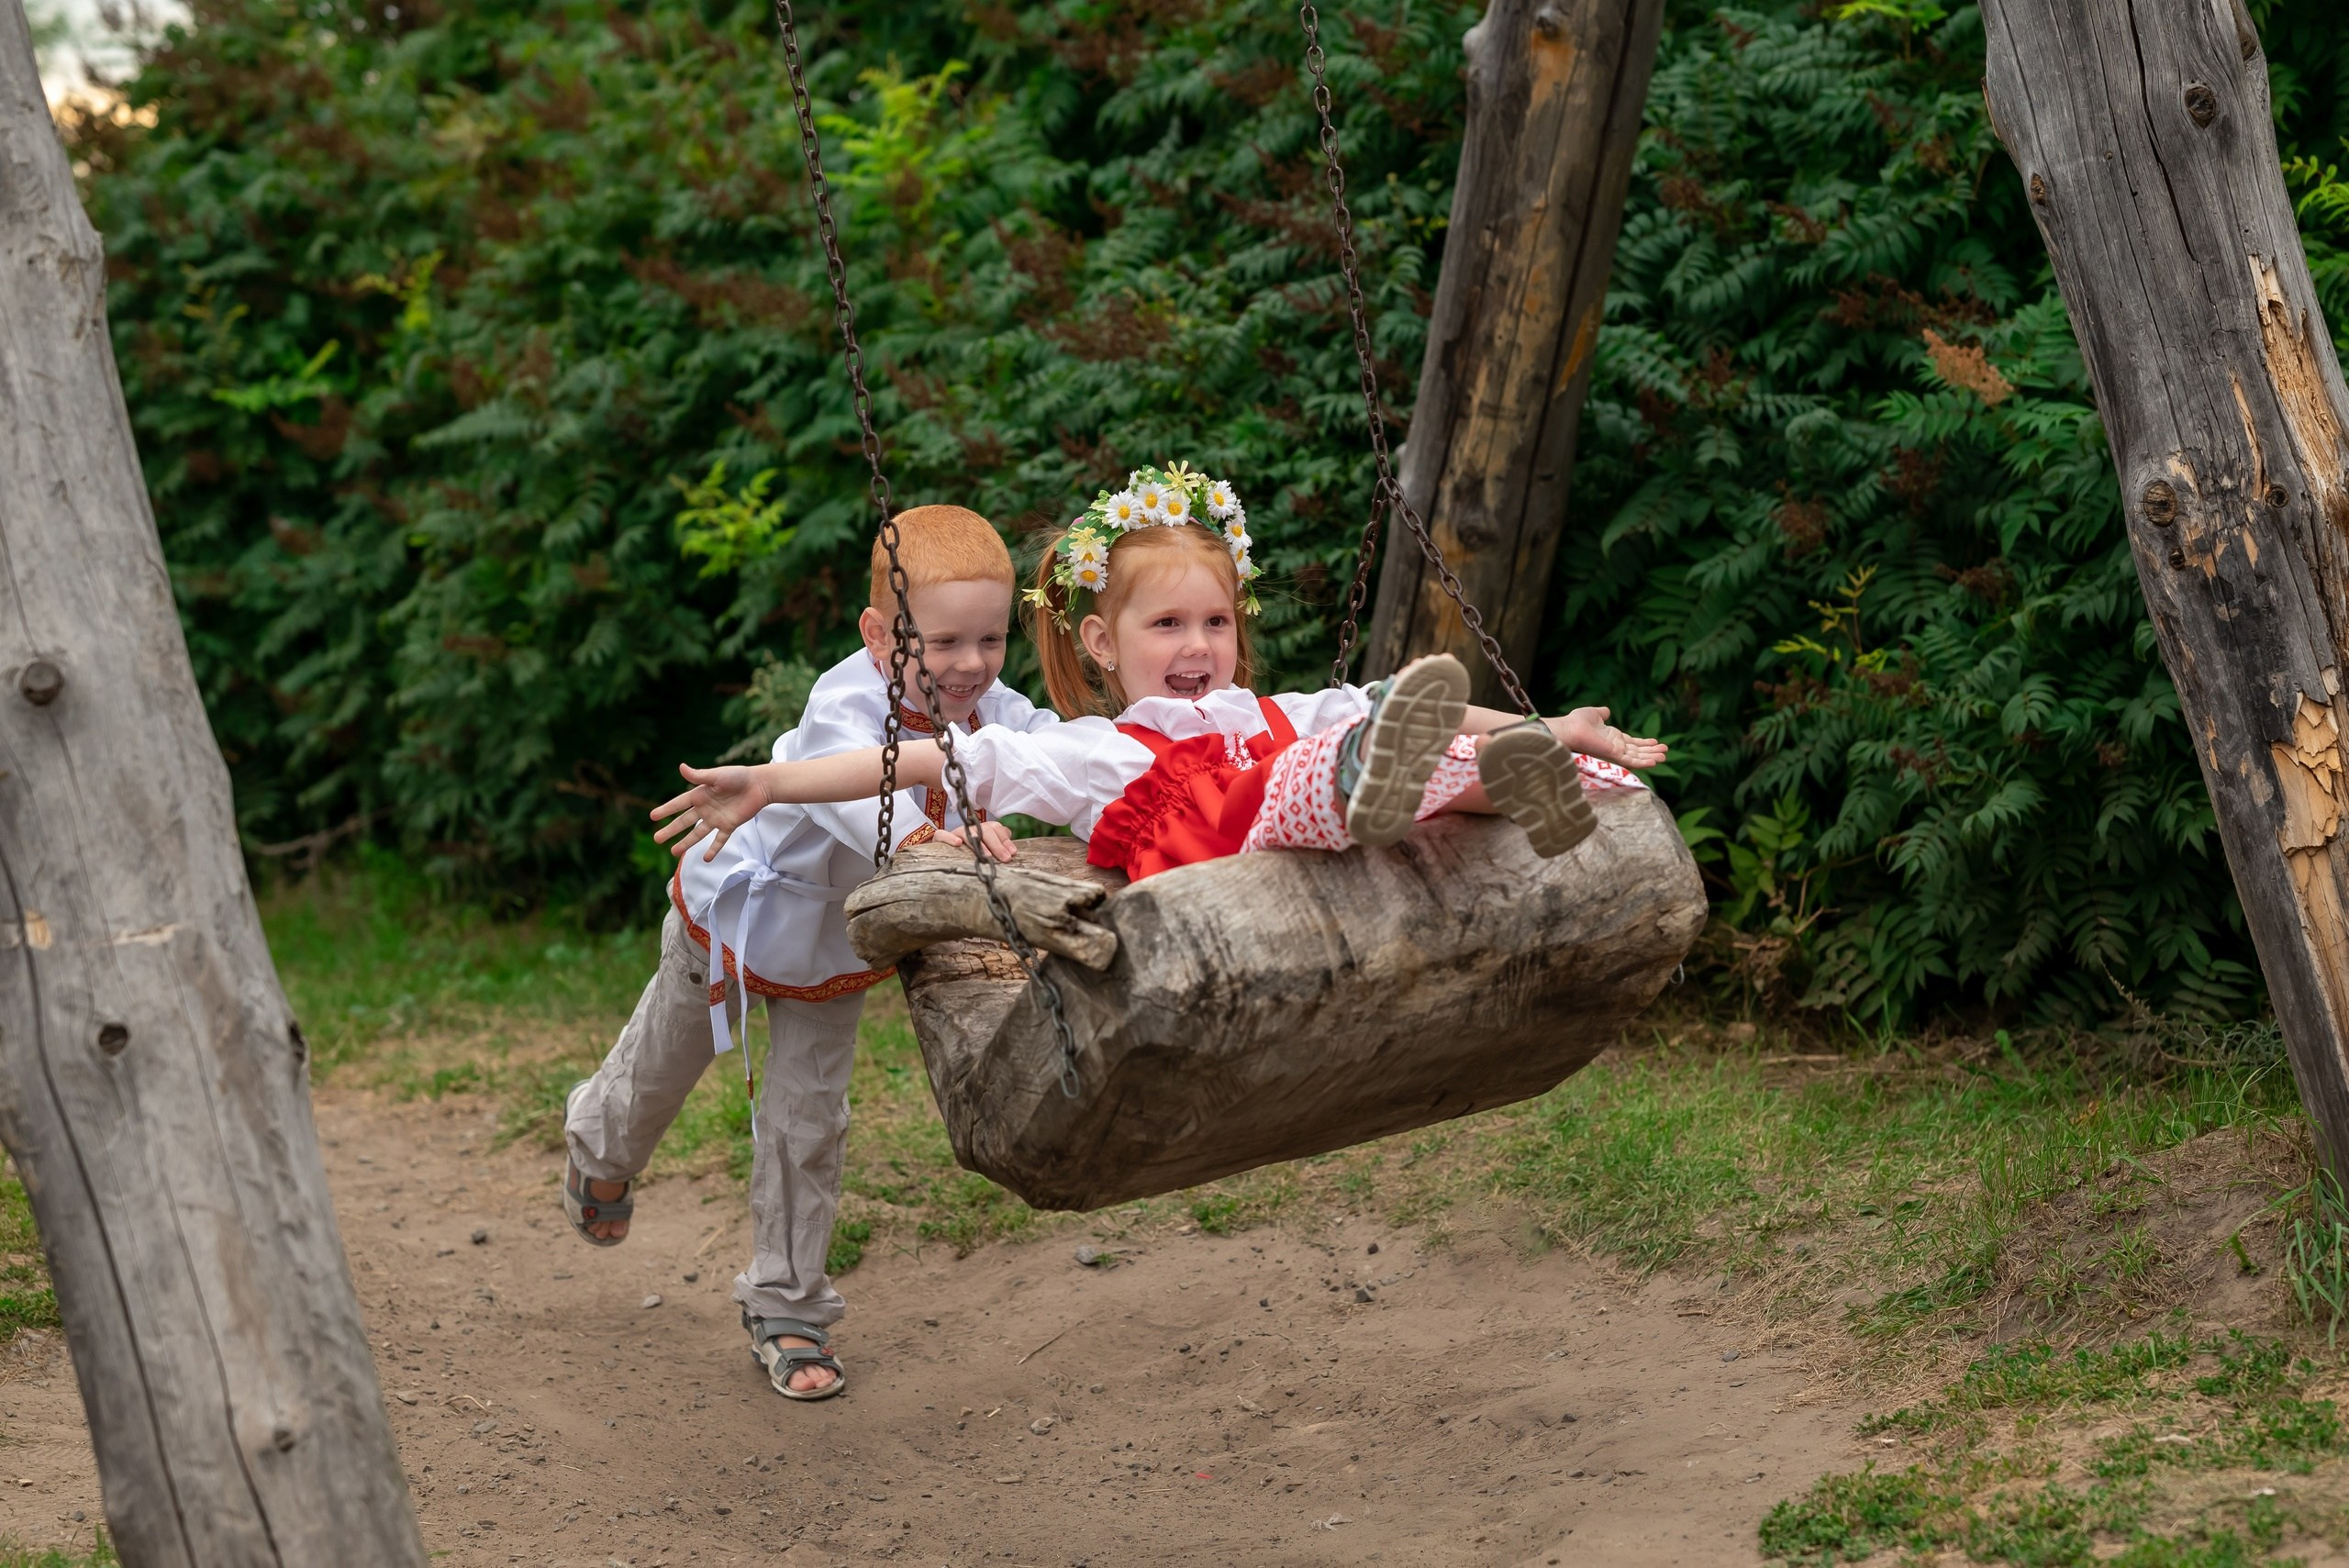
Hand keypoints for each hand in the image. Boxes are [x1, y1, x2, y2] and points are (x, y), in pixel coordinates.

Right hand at [650, 762, 773, 861]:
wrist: (759, 785)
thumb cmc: (738, 776)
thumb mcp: (716, 776)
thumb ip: (699, 776)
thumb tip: (681, 767)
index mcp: (700, 795)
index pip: (679, 804)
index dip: (666, 810)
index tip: (652, 817)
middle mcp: (705, 808)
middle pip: (684, 821)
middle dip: (671, 830)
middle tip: (657, 839)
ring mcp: (716, 818)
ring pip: (698, 833)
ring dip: (686, 843)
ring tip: (673, 852)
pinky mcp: (729, 825)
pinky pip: (719, 840)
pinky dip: (713, 849)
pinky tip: (706, 859)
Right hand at [937, 819, 1017, 862]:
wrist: (941, 853)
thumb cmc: (967, 853)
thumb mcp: (984, 850)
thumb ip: (998, 846)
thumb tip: (1012, 849)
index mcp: (982, 829)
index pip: (996, 828)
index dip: (1005, 840)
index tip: (1012, 853)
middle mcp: (970, 828)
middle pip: (985, 830)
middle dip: (997, 845)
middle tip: (1005, 858)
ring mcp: (956, 833)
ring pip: (968, 832)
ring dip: (979, 844)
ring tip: (986, 856)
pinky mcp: (939, 839)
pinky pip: (942, 835)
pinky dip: (950, 838)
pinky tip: (958, 844)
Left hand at [1548, 706, 1668, 770]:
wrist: (1569, 728)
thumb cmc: (1577, 722)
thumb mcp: (1594, 714)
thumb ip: (1602, 713)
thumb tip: (1607, 710)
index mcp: (1611, 738)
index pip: (1631, 742)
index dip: (1643, 743)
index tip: (1655, 742)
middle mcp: (1614, 746)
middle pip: (1637, 751)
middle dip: (1651, 751)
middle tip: (1665, 751)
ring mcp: (1615, 752)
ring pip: (1637, 757)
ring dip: (1651, 757)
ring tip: (1665, 756)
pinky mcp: (1614, 755)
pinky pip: (1632, 761)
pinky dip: (1643, 762)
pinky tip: (1655, 762)